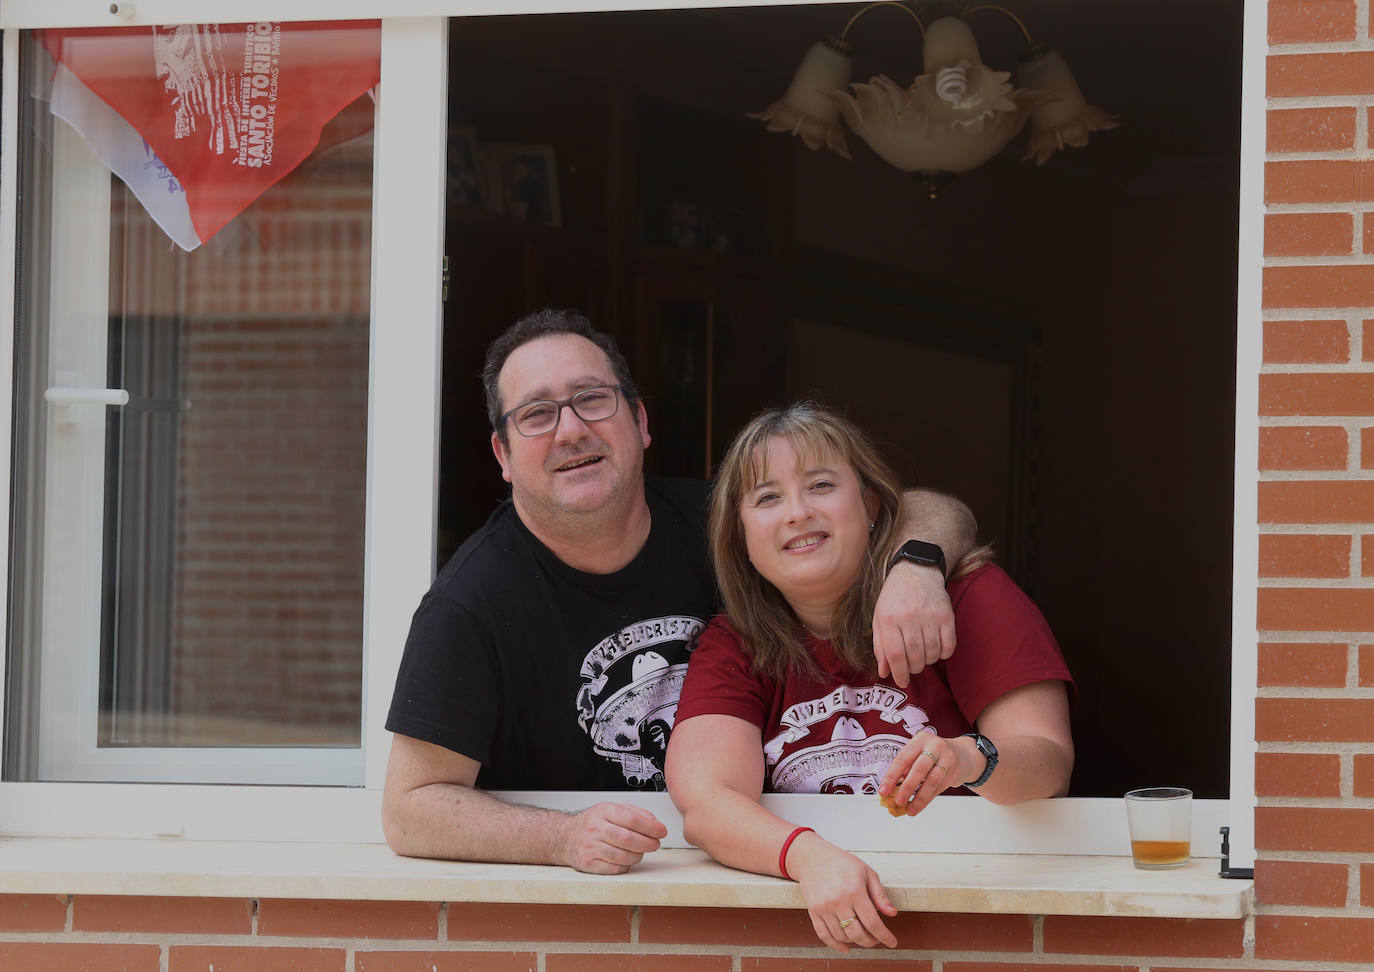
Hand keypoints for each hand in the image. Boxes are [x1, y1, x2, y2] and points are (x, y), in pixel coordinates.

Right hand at [558, 802, 667, 873]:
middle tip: (655, 844)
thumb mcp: (612, 809)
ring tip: (640, 851)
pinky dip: (626, 866)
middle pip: (628, 839)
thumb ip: (635, 813)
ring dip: (638, 856)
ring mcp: (590, 847)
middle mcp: (595, 828)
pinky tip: (626, 860)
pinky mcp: (588, 864)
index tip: (661, 831)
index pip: (631, 819)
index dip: (651, 827)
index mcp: (603, 811)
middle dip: (647, 843)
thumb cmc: (593, 823)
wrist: (565, 837)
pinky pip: (615, 869)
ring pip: (623, 856)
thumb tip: (655, 824)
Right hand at [788, 833, 898, 951]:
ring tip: (862, 935)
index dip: (884, 936)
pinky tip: (845, 947)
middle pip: (857, 934)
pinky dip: (835, 945)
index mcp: (855, 891)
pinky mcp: (813, 911)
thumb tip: (892, 913)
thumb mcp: (866, 872)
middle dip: (871, 941)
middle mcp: (838, 901)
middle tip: (877, 939)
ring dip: (855, 941)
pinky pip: (824, 935)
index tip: (891, 942)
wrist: (812, 856)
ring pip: (842, 936)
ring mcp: (824, 908)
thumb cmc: (840, 862)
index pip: (872, 922)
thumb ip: (880, 895)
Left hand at [872, 561, 955, 686]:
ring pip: (932, 653)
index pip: (895, 654)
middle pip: (915, 656)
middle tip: (912, 666)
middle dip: (914, 668)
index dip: (899, 673)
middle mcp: (909, 616)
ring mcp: (930, 615)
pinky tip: (936, 649)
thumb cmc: (894, 599)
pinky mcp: (947, 615)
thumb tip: (884, 673)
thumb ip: (880, 646)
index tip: (902, 682)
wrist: (917, 571)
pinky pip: (949, 645)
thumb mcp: (879, 618)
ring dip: (928, 661)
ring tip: (922, 656)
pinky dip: (943, 654)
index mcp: (889, 618)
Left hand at [878, 732, 974, 817]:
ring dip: (919, 797)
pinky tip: (919, 806)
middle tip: (898, 801)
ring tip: (909, 809)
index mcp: (920, 739)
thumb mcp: (919, 753)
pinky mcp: (955, 772)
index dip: (892, 776)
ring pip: (932, 780)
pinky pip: (939, 788)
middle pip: (920, 768)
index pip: (903, 758)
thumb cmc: (934, 755)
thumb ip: (906, 768)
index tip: (883, 791)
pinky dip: (928, 799)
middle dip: (907, 786)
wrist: (964, 754)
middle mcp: (935, 746)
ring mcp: (947, 758)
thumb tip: (890, 790)